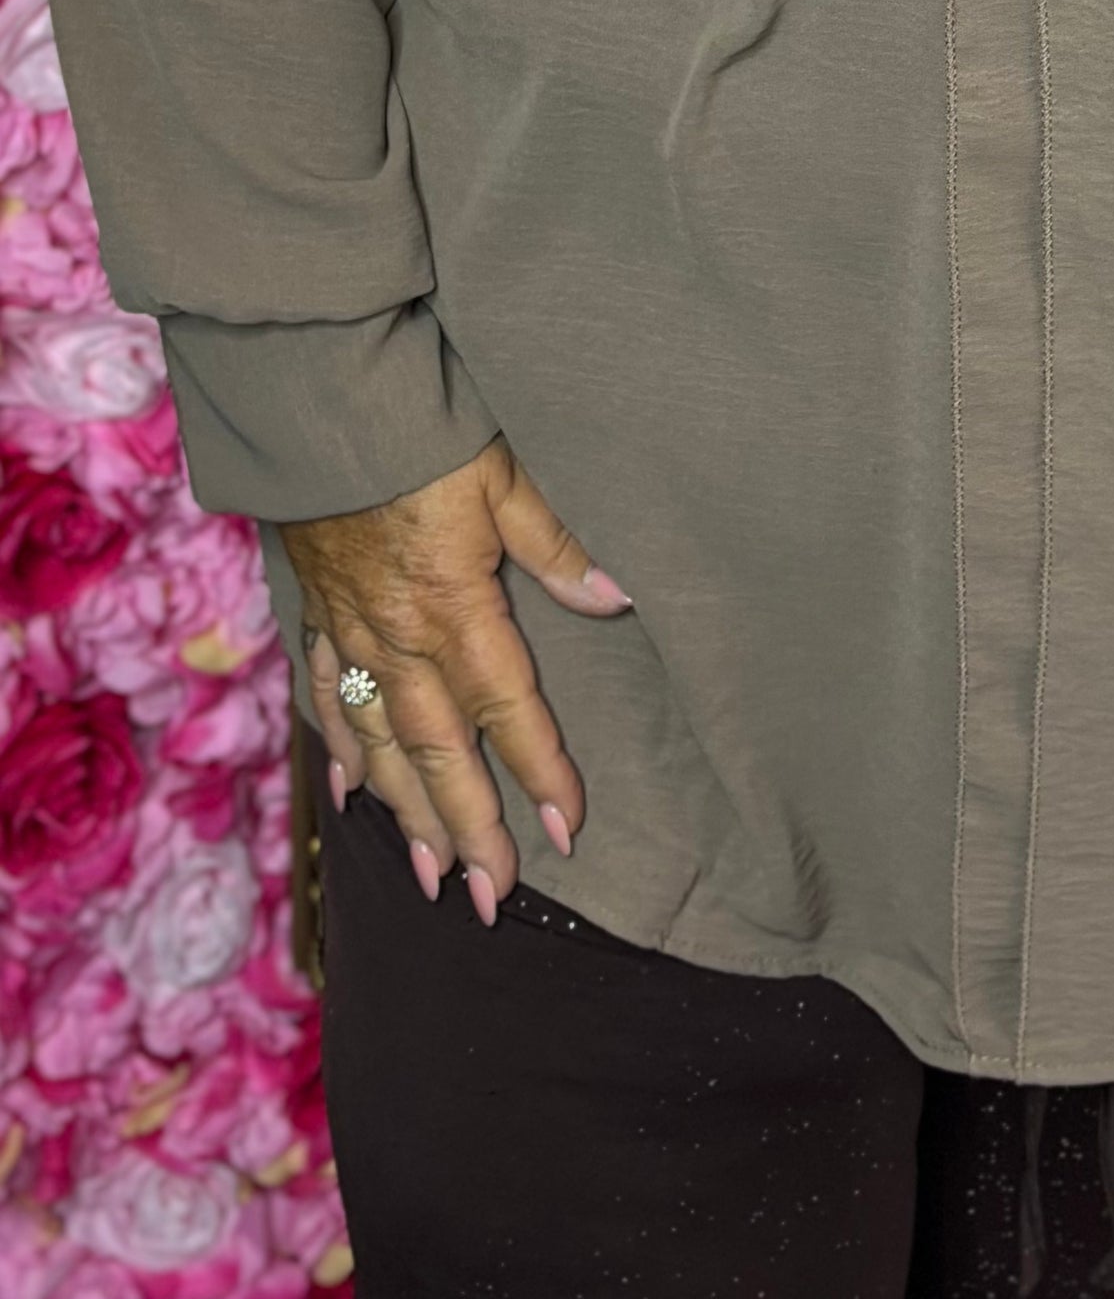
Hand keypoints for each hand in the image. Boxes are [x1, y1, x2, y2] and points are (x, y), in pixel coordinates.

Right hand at [287, 439, 632, 922]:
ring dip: (406, 814)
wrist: (312, 400)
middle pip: (437, 751)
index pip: (506, 709)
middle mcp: (396, 637)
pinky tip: (352, 794)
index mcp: (451, 607)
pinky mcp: (319, 612)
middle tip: (487, 898)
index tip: (564, 831)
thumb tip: (616, 597)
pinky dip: (341, 751)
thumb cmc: (418, 432)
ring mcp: (350, 631)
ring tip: (430, 875)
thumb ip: (555, 543)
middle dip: (466, 829)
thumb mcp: (502, 475)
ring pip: (379, 744)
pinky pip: (325, 698)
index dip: (537, 773)